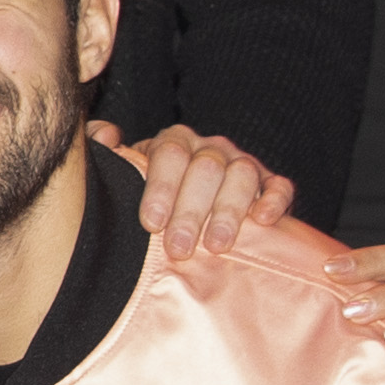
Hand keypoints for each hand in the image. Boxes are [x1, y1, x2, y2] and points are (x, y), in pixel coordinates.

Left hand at [91, 121, 299, 262]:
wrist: (190, 209)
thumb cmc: (154, 196)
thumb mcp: (126, 175)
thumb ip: (109, 153)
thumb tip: (106, 136)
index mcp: (174, 142)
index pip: (170, 153)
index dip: (161, 188)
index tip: (151, 223)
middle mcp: (210, 148)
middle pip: (206, 168)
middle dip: (191, 210)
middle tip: (179, 248)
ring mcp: (242, 163)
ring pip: (242, 174)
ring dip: (229, 211)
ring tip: (215, 246)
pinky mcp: (270, 184)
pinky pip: (279, 185)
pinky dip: (274, 200)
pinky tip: (263, 221)